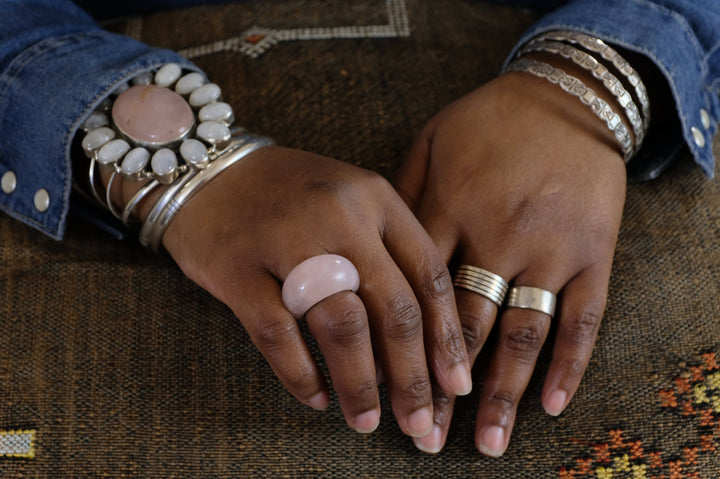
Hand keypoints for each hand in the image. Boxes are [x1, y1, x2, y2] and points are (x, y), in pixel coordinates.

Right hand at [158, 146, 472, 436]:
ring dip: (360, 384)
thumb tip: (416, 344)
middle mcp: (340, 216)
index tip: (456, 385)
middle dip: (412, 376)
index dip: (447, 337)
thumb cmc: (291, 197)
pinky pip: (278, 334)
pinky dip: (301, 374)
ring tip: (366, 421)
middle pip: (393, 308)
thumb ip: (387, 254)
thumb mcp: (351, 203)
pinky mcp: (238, 267)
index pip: (429, 275)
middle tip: (419, 422)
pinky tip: (316, 398)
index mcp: (376, 199)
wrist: (209, 171)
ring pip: (342, 325)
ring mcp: (287, 240)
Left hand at [394, 70, 626, 454]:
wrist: (565, 95)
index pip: (417, 295)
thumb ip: (402, 199)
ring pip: (523, 332)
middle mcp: (498, 235)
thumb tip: (372, 253)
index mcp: (449, 209)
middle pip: (464, 326)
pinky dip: (570, 364)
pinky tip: (553, 404)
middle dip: (443, 385)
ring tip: (486, 441)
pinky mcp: (594, 251)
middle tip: (425, 434)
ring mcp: (549, 247)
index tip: (384, 388)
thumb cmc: (487, 120)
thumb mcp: (430, 142)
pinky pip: (583, 317)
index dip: (399, 347)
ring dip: (503, 392)